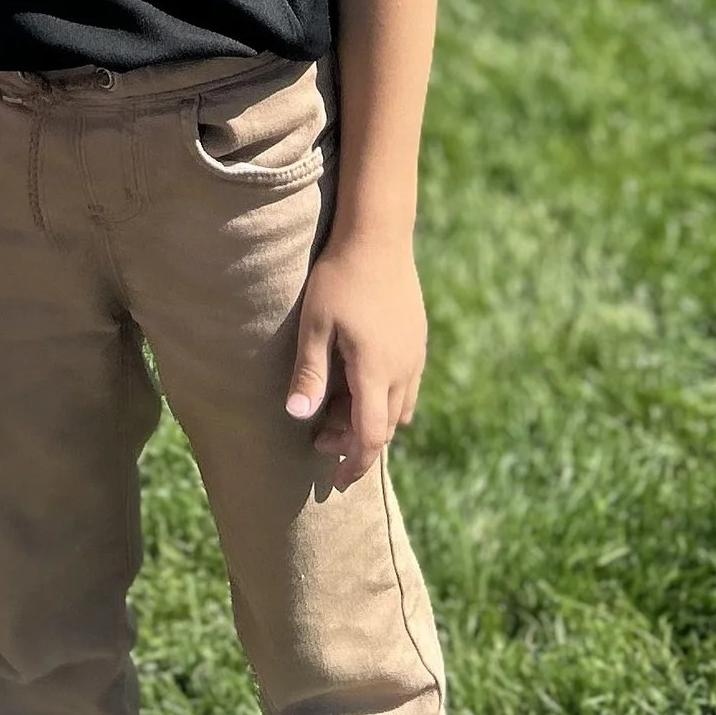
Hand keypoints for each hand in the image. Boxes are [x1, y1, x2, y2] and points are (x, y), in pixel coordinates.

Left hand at [286, 232, 426, 486]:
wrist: (378, 235)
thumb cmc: (339, 277)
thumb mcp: (315, 324)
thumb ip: (310, 372)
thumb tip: (297, 417)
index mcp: (376, 372)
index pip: (371, 437)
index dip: (354, 463)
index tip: (337, 479)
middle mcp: (403, 370)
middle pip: (385, 427)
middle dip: (356, 443)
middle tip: (322, 441)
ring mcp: (414, 354)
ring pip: (400, 408)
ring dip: (372, 421)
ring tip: (339, 414)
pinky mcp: (417, 339)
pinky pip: (407, 385)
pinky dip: (386, 399)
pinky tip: (363, 385)